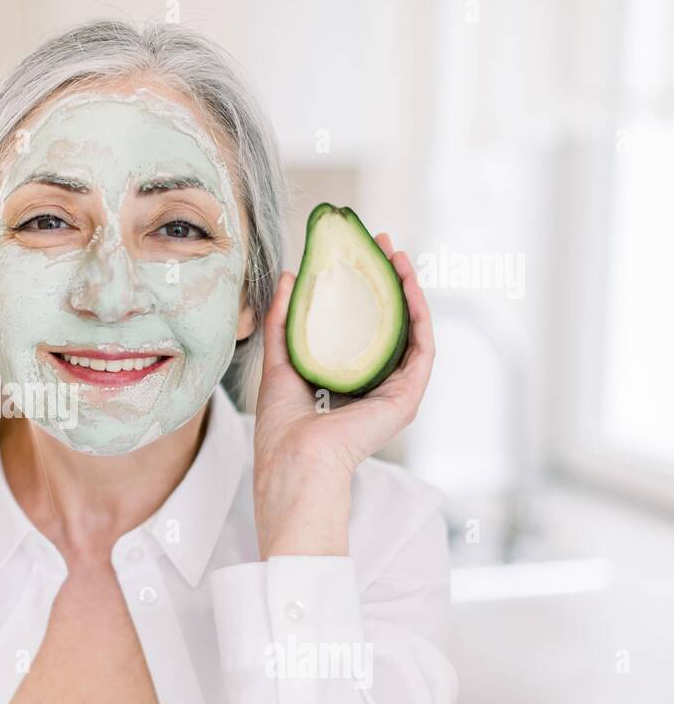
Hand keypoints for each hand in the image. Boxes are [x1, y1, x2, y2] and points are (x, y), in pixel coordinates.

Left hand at [252, 234, 434, 558]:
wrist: (294, 460)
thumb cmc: (283, 428)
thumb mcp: (282, 360)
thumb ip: (285, 321)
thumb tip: (291, 276)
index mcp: (350, 380)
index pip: (365, 326)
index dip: (365, 288)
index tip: (358, 254)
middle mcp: (377, 385)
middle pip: (392, 323)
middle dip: (390, 279)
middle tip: (381, 243)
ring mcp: (396, 391)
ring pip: (412, 329)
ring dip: (409, 288)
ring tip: (397, 255)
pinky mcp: (407, 396)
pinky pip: (421, 346)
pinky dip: (419, 312)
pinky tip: (409, 285)